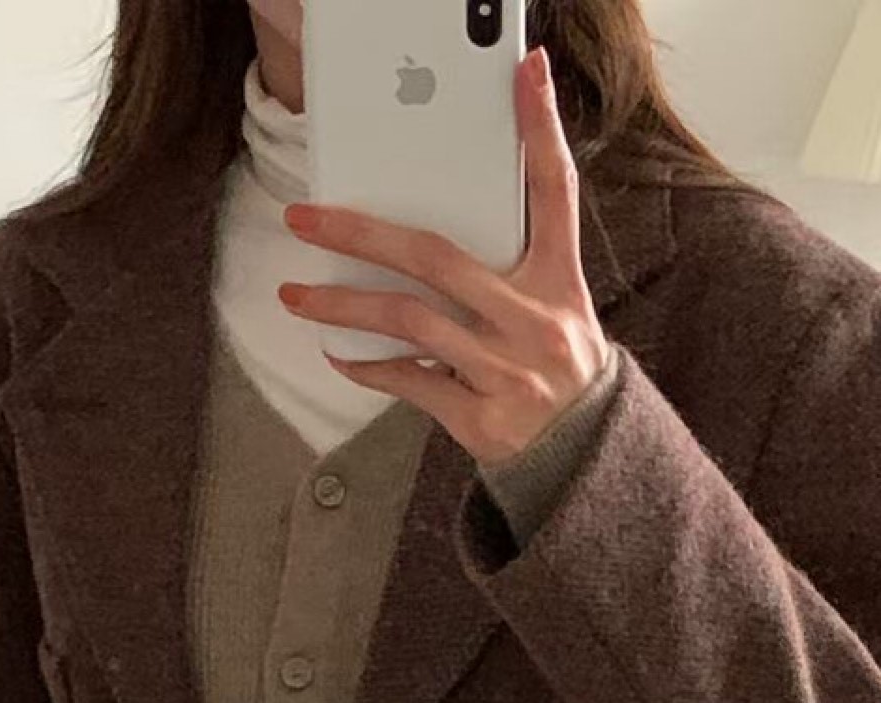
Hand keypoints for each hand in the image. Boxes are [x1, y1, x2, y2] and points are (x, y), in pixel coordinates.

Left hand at [277, 47, 611, 467]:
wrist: (582, 455)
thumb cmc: (554, 365)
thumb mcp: (555, 305)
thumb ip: (509, 260)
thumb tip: (425, 229)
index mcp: (560, 281)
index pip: (555, 191)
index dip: (542, 128)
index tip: (526, 69)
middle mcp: (536, 322)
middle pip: (436, 258)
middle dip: (361, 235)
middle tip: (305, 220)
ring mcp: (508, 373)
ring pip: (409, 323)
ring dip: (343, 308)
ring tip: (298, 297)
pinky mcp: (481, 418)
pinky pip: (410, 383)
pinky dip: (369, 366)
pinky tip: (338, 352)